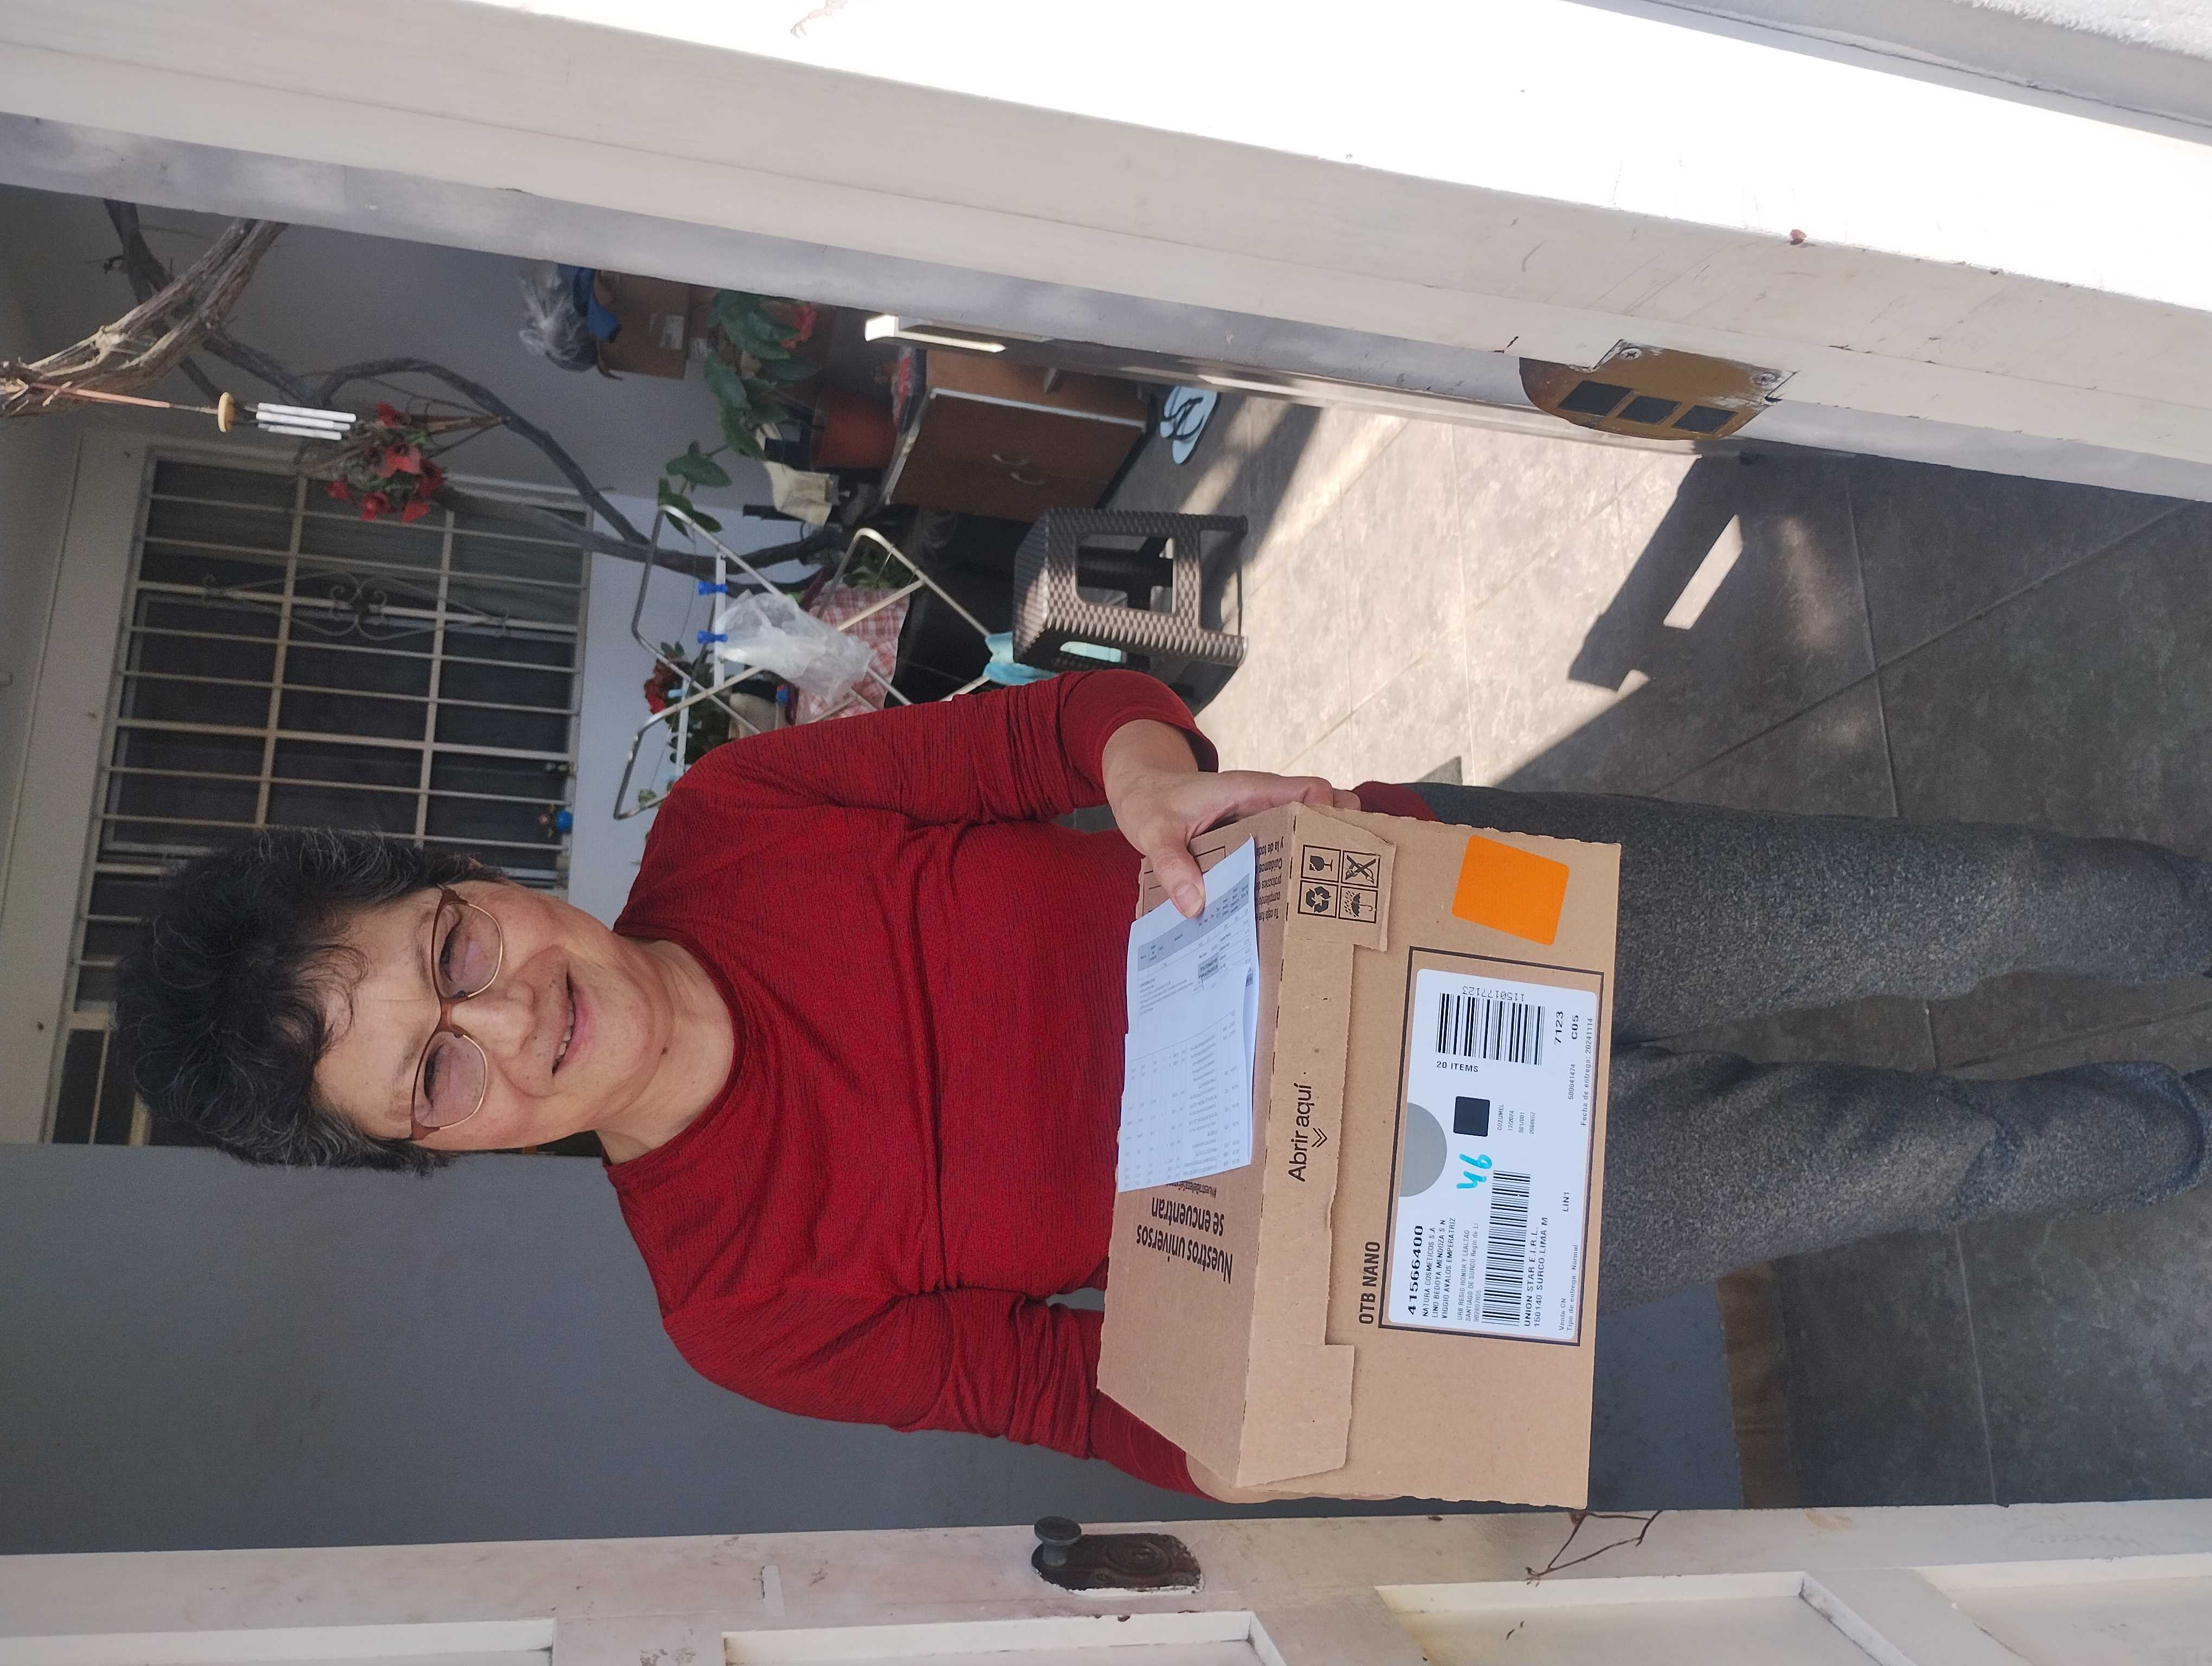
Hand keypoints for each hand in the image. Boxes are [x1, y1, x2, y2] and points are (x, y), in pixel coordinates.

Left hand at [1101, 720, 1358, 917]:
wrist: (1141, 794)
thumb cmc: (1151, 803)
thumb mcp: (1154, 833)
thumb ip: (1172, 865)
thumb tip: (1196, 905)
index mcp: (1248, 791)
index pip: (1308, 790)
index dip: (1333, 813)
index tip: (1345, 847)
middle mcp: (1262, 805)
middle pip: (1318, 815)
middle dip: (1339, 842)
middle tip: (1353, 884)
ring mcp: (1259, 823)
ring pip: (1302, 837)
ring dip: (1317, 861)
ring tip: (1332, 904)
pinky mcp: (1250, 841)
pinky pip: (1278, 853)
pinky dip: (1288, 872)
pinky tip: (1291, 910)